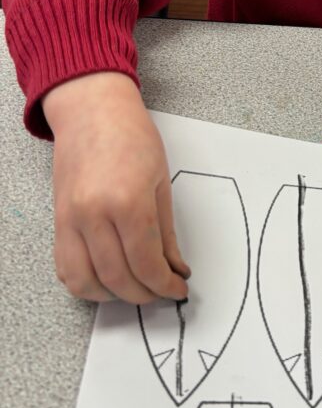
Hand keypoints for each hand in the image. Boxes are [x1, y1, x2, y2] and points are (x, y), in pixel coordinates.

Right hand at [43, 72, 189, 304]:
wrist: (91, 111)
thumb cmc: (130, 136)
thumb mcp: (162, 182)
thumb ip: (167, 233)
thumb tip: (175, 269)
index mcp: (127, 202)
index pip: (146, 264)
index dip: (164, 286)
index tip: (177, 290)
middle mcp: (93, 215)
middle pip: (118, 279)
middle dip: (144, 295)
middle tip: (161, 291)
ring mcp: (70, 220)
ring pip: (87, 282)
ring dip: (114, 296)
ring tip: (136, 288)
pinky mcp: (57, 222)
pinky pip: (66, 269)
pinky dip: (87, 284)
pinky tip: (108, 280)